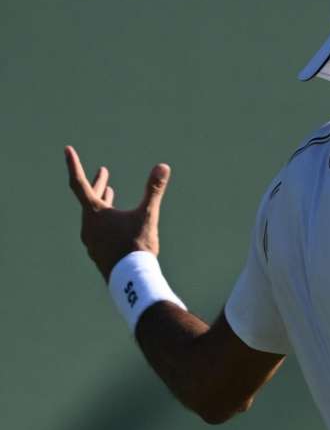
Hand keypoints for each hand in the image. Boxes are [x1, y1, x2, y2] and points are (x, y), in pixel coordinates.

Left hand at [65, 145, 170, 281]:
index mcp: (94, 213)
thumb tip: (162, 167)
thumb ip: (153, 190)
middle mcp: (88, 225)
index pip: (79, 183)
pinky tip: (116, 224)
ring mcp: (91, 240)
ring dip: (102, 201)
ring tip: (110, 193)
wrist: (132, 279)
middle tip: (102, 171)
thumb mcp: (147, 215)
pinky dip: (105, 219)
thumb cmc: (137, 245)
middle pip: (89, 199)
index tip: (67, 150)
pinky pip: (98, 230)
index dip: (74, 165)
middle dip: (96, 184)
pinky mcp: (98, 252)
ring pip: (94, 215)